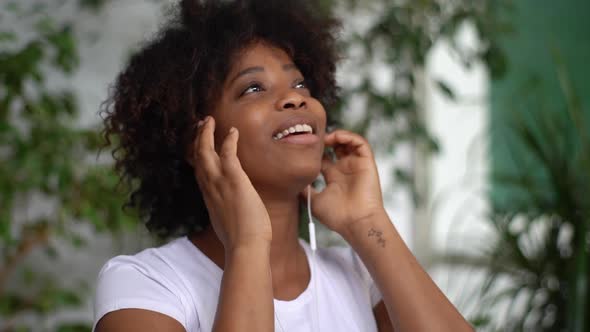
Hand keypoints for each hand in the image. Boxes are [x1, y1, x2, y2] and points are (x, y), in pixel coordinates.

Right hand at [190, 116, 271, 249]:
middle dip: (197, 139)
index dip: (196, 155)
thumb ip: (225, 211)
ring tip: (209, 120)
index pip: (198, 171)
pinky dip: (229, 140)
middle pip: (196, 157)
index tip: (197, 145)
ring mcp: (219, 183)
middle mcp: (209, 188)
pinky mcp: (234, 180)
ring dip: (206, 134)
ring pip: (205, 151)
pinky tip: (233, 131)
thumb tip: (231, 210)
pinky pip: (228, 154)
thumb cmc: (241, 240)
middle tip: (200, 125)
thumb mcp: (227, 222)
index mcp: (209, 197)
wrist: (245, 247)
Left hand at [301, 130, 384, 235]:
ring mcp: (356, 166)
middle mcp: (344, 170)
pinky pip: (361, 143)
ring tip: (325, 138)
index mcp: (333, 178)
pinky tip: (336, 138)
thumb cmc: (336, 216)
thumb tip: (290, 180)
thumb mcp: (313, 200)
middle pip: (335, 147)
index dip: (314, 151)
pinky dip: (349, 136)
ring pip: (348, 142)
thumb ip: (303, 189)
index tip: (303, 147)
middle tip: (314, 138)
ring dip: (337, 135)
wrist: (356, 222)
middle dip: (324, 140)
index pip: (323, 158)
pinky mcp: (366, 163)